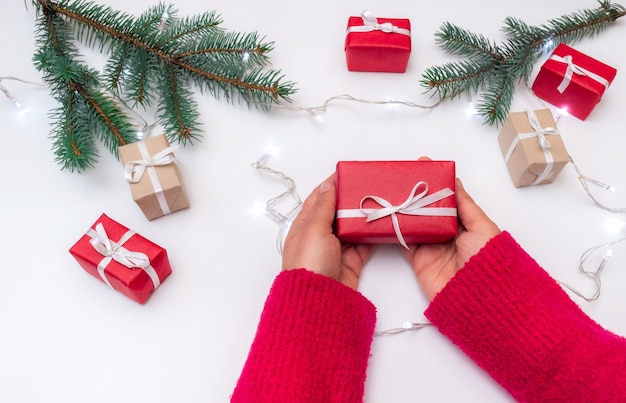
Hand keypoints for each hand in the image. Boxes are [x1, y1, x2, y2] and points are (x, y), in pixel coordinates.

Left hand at [282, 174, 375, 290]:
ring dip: (364, 217)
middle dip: (352, 200)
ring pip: (352, 227)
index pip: (319, 198)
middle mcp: (319, 236)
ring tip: (380, 201)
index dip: (333, 185)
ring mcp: (335, 250)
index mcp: (305, 225)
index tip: (349, 173)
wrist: (318, 302)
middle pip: (338, 212)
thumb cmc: (309, 264)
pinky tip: (382, 225)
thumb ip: (324, 206)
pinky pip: (363, 244)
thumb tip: (328, 184)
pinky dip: (372, 235)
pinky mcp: (350, 262)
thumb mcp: (314, 229)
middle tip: (370, 186)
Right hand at [402, 178, 500, 300]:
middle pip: (427, 210)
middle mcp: (447, 235)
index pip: (446, 200)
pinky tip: (389, 215)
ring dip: (404, 209)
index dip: (435, 184)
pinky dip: (395, 230)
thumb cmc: (488, 262)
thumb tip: (454, 182)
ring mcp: (432, 247)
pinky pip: (404, 242)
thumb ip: (465, 205)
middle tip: (403, 177)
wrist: (479, 298)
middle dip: (416, 194)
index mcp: (465, 225)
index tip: (423, 166)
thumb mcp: (482, 227)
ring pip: (414, 223)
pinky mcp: (418, 261)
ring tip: (393, 191)